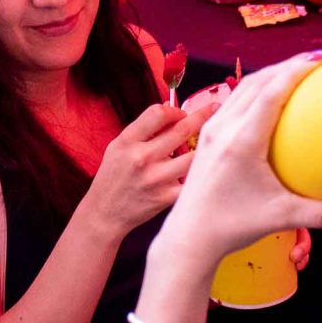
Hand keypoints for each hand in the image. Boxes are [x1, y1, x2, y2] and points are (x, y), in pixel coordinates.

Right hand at [83, 103, 204, 235]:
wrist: (105, 213)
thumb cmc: (114, 178)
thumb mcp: (118, 146)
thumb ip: (143, 130)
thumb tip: (172, 111)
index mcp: (128, 142)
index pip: (158, 114)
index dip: (175, 110)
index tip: (181, 114)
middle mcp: (142, 158)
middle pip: (182, 130)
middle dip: (203, 116)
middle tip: (216, 109)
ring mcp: (156, 178)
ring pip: (195, 155)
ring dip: (207, 145)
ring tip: (215, 141)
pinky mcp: (167, 197)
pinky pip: (193, 180)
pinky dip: (201, 172)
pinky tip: (205, 168)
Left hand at [159, 59, 321, 265]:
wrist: (190, 236)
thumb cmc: (233, 225)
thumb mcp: (282, 216)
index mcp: (242, 142)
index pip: (271, 93)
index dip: (296, 71)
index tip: (321, 61)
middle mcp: (224, 128)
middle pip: (257, 82)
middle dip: (288, 66)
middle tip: (318, 60)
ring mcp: (212, 130)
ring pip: (242, 88)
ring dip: (270, 73)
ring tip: (298, 69)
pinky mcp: (207, 136)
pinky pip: (233, 100)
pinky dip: (255, 88)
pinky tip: (272, 93)